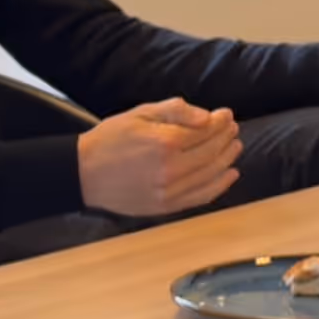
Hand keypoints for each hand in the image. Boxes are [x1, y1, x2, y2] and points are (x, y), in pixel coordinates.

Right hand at [77, 98, 241, 218]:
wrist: (84, 173)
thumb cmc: (110, 139)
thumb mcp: (140, 113)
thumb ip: (176, 111)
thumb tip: (209, 116)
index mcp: (164, 143)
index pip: (205, 131)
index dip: (220, 122)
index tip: (227, 115)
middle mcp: (171, 170)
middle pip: (212, 152)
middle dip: (226, 138)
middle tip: (233, 129)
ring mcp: (169, 192)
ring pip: (211, 175)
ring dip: (227, 159)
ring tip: (234, 147)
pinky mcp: (166, 207)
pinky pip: (201, 197)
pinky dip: (220, 186)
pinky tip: (229, 175)